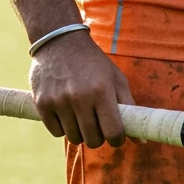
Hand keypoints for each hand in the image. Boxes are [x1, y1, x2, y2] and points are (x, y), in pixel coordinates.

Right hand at [29, 31, 134, 147]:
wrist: (60, 42)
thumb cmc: (94, 63)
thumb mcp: (116, 78)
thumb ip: (129, 108)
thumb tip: (141, 142)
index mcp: (101, 91)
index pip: (113, 132)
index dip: (117, 138)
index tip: (116, 135)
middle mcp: (79, 98)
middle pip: (93, 140)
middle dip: (98, 136)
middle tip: (97, 124)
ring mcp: (58, 101)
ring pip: (74, 138)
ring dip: (80, 132)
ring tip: (81, 115)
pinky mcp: (42, 104)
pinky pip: (56, 132)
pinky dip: (63, 127)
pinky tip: (66, 112)